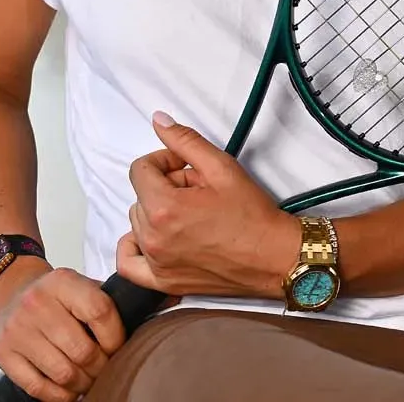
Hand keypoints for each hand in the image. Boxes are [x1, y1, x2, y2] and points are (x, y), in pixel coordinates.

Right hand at [0, 258, 124, 401]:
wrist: (12, 292)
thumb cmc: (56, 297)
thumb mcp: (82, 286)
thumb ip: (112, 302)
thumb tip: (158, 311)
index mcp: (62, 281)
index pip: (100, 312)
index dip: (116, 338)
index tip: (118, 347)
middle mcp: (36, 302)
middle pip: (83, 351)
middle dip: (101, 367)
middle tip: (104, 368)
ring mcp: (17, 329)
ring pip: (63, 374)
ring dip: (83, 384)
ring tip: (88, 378)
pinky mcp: (3, 352)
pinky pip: (38, 388)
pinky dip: (59, 395)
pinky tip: (67, 388)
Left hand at [115, 111, 299, 298]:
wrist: (273, 257)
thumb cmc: (252, 217)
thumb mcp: (221, 167)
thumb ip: (184, 141)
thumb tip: (159, 122)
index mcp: (164, 208)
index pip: (140, 170)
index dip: (163, 161)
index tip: (183, 166)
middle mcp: (154, 238)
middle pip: (141, 195)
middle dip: (165, 187)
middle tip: (196, 191)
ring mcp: (157, 263)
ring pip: (138, 223)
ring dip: (157, 213)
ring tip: (190, 214)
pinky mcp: (164, 281)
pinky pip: (129, 263)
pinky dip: (135, 247)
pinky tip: (155, 236)